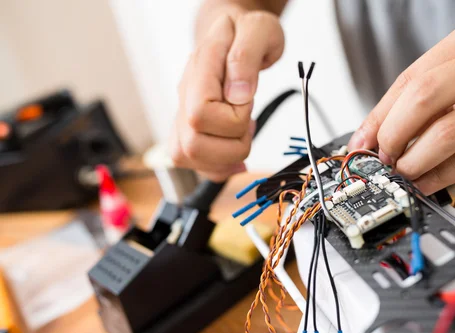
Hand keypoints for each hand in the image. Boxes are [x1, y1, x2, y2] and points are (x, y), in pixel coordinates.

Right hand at [170, 7, 283, 181]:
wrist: (232, 33)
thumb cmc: (245, 32)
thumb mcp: (258, 30)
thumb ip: (246, 56)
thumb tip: (238, 95)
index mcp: (198, 71)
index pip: (200, 114)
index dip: (233, 118)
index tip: (247, 101)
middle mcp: (183, 97)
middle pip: (192, 145)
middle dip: (232, 144)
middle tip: (248, 121)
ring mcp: (183, 116)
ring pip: (188, 158)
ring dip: (226, 156)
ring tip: (241, 132)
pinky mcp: (189, 131)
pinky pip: (194, 164)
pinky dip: (219, 166)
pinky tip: (235, 152)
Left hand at [349, 14, 454, 193]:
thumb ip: (438, 98)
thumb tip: (385, 135)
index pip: (410, 77)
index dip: (379, 115)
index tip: (362, 142)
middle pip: (422, 96)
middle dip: (392, 134)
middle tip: (382, 158)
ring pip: (447, 130)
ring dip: (415, 160)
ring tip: (403, 174)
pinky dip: (443, 174)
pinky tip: (428, 184)